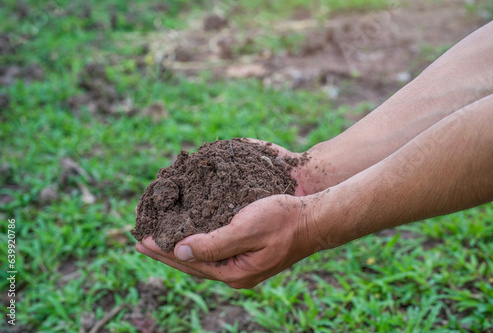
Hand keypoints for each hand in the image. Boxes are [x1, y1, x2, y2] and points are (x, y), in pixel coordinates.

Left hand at [136, 193, 315, 288]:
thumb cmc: (284, 220)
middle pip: (192, 265)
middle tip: (141, 242)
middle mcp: (236, 274)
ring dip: (180, 249)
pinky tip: (191, 238)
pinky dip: (196, 245)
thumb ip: (213, 244)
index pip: (189, 263)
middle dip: (166, 252)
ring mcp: (243, 267)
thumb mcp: (246, 230)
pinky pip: (214, 253)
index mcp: (234, 272)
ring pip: (202, 260)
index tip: (141, 239)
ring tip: (160, 241)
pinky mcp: (248, 256)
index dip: (164, 250)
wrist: (314, 221)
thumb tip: (181, 252)